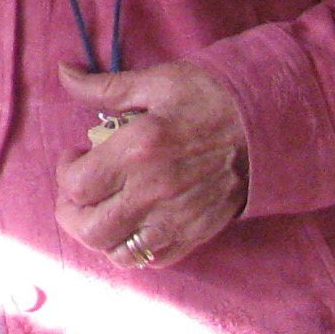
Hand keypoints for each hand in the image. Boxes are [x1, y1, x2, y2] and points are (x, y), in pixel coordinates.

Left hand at [53, 59, 248, 271]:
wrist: (270, 125)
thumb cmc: (212, 98)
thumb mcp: (157, 82)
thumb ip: (103, 86)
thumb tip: (64, 73)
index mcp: (137, 151)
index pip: (76, 185)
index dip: (65, 172)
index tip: (76, 156)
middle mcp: (153, 192)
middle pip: (89, 229)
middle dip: (71, 212)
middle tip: (79, 190)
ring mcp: (177, 219)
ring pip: (118, 253)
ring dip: (101, 233)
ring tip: (104, 208)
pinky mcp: (197, 233)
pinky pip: (153, 260)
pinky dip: (135, 248)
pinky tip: (135, 221)